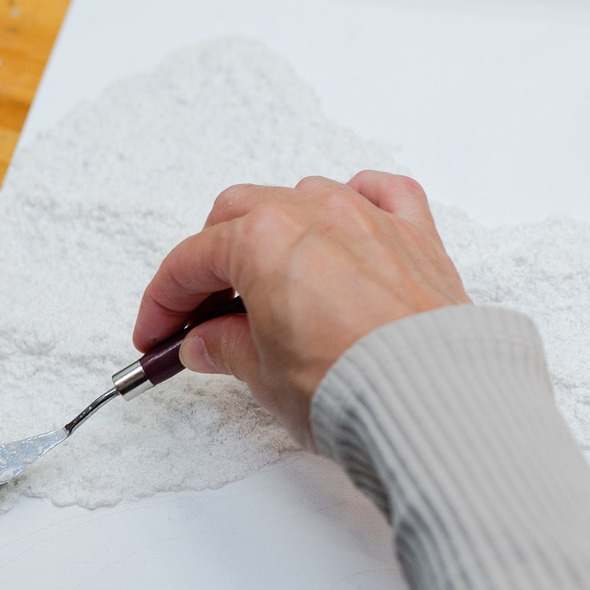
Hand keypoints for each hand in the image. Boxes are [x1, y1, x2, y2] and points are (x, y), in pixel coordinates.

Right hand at [135, 172, 468, 445]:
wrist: (431, 397)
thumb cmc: (348, 385)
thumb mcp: (263, 376)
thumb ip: (226, 348)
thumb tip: (206, 342)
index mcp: (263, 239)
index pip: (192, 262)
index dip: (164, 302)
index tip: (157, 336)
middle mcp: (315, 212)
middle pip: (239, 214)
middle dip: (212, 259)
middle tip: (203, 313)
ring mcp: (369, 217)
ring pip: (305, 196)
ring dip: (278, 228)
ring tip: (271, 280)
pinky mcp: (416, 235)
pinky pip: (384, 192)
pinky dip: (359, 201)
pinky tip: (347, 225)